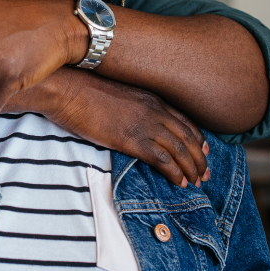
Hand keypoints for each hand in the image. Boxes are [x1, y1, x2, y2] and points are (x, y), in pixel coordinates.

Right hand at [10, 68, 208, 187]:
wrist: (65, 88)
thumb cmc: (81, 90)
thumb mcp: (115, 95)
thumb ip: (131, 107)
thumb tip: (130, 121)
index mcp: (151, 98)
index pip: (185, 121)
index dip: (198, 140)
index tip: (204, 152)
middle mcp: (154, 110)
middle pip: (188, 137)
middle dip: (200, 158)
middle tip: (204, 174)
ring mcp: (144, 124)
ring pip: (180, 150)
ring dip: (191, 169)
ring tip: (195, 182)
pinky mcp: (131, 139)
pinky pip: (162, 159)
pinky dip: (174, 172)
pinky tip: (178, 182)